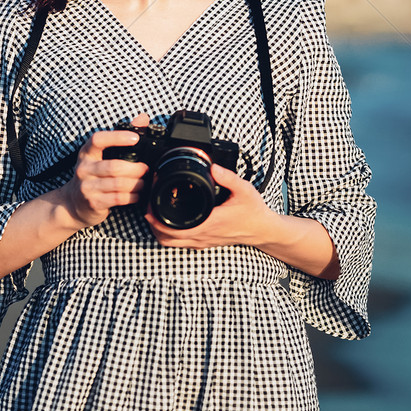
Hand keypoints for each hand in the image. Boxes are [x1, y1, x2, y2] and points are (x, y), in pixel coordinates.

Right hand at [59, 113, 149, 228]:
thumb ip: (122, 136)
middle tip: (146, 169)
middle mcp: (84, 169)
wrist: (72, 204)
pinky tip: (137, 195)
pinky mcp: (93, 203)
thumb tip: (143, 118)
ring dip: (136, 184)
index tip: (135, 138)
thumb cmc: (92, 174)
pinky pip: (117, 199)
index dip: (117, 137)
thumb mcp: (101, 155)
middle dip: (135, 169)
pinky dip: (132, 196)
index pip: (98, 140)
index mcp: (87, 153)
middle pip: (114, 167)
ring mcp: (87, 187)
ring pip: (118, 184)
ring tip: (144, 182)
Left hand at [145, 162, 275, 250]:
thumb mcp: (244, 189)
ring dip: (158, 231)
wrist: (263, 230)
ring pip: (171, 243)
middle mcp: (204, 235)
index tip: (151, 201)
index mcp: (210, 222)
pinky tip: (167, 221)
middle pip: (167, 238)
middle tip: (147, 205)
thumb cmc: (253, 211)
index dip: (158, 217)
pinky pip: (179, 243)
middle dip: (152, 223)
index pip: (176, 227)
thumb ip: (228, 177)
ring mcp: (203, 241)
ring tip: (152, 213)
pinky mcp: (204, 243)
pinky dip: (168, 235)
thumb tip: (212, 166)